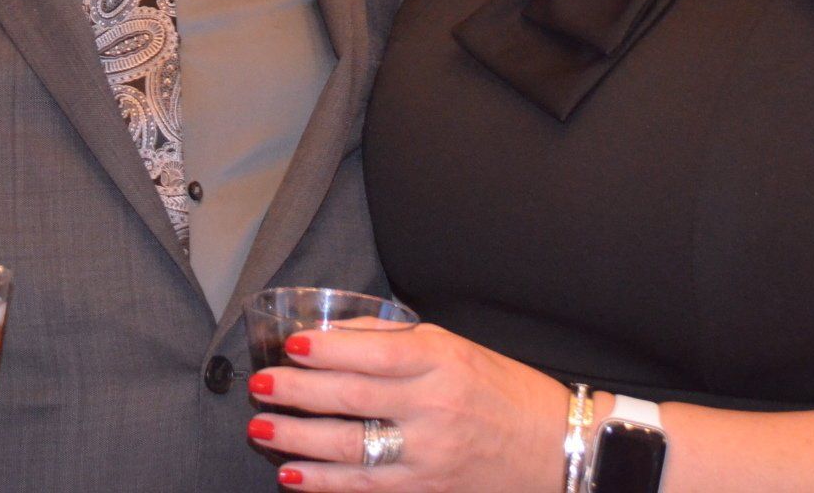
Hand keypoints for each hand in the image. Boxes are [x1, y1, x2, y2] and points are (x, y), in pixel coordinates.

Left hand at [246, 322, 566, 491]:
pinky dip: (323, 482)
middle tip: (261, 385)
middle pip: (351, 398)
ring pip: (348, 446)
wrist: (553, 449)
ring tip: (261, 428)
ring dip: (297, 438)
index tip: (290, 345)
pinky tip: (292, 475)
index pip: (374, 353)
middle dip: (297, 392)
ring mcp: (427, 453)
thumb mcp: (456, 348)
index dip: (326, 350)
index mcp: (443, 361)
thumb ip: (396, 342)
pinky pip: (363, 486)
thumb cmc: (502, 391)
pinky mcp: (423, 488)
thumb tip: (334, 336)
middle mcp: (433, 406)